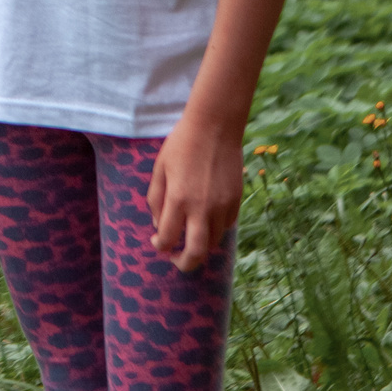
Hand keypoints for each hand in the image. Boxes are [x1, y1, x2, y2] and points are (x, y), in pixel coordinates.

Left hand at [146, 111, 244, 271]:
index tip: (158, 242)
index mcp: (178, 199)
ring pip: (213, 242)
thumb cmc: (181, 145)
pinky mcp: (236, 201)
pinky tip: (205, 217)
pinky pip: (226, 226)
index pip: (168, 239)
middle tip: (177, 261)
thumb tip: (158, 226)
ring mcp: (222, 206)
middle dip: (185, 264)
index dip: (160, 246)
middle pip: (196, 253)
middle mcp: (202, 208)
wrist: (215, 126)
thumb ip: (155, 199)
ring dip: (200, 244)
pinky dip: (215, 228)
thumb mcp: (160, 169)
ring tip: (190, 236)